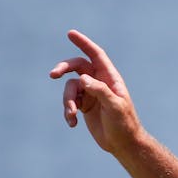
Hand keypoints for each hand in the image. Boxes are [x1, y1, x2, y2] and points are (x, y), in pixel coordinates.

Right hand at [49, 30, 141, 153]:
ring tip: (72, 114)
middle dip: (64, 68)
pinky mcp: (83, 105)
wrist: (123, 143)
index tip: (70, 33)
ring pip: (70, 88)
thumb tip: (82, 79)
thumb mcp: (115, 106)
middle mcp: (99, 82)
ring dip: (68, 101)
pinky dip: (68, 111)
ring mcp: (90, 93)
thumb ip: (100, 91)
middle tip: (53, 74)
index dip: (84, 43)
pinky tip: (72, 123)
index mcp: (110, 78)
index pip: (96, 55)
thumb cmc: (124, 123)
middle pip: (76, 66)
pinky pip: (69, 102)